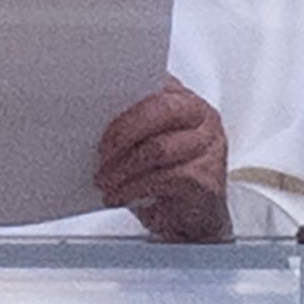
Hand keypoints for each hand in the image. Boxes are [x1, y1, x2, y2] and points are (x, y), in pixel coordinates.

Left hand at [95, 77, 228, 242]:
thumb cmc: (169, 178)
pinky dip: (134, 188)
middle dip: (122, 132)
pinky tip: (119, 194)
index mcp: (186, 100)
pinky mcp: (206, 179)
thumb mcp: (149, 143)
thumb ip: (134, 124)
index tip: (97, 113)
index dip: (125, 97)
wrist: (194, 220)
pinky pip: (163, 178)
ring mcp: (209, 147)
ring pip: (158, 148)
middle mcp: (203, 118)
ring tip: (105, 180)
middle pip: (160, 110)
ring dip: (123, 167)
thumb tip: (94, 118)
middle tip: (101, 153)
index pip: (156, 83)